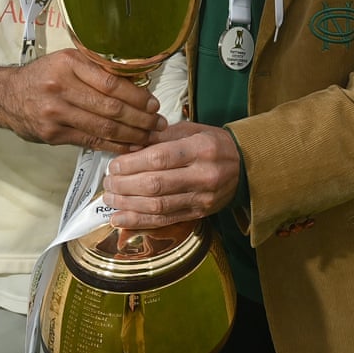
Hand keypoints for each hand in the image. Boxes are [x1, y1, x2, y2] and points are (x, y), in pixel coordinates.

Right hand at [0, 49, 164, 153]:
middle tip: (159, 124)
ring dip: (132, 135)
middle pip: (110, 108)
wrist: (5, 96)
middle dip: (141, 118)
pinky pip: (90, 142)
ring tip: (150, 137)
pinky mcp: (53, 134)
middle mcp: (61, 87)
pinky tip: (129, 147)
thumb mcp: (66, 61)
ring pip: (103, 128)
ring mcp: (56, 113)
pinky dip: (113, 146)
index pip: (111, 83)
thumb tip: (136, 85)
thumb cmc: (43, 76)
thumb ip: (94, 70)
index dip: (137, 96)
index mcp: (69, 64)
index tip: (154, 103)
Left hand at [102, 122, 240, 227]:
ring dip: (128, 205)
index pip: (160, 158)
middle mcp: (203, 175)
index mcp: (201, 148)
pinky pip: (165, 221)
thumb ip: (160, 137)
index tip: (113, 166)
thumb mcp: (191, 130)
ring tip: (110, 199)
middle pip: (156, 184)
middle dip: (125, 186)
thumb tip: (128, 147)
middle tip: (107, 182)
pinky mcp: (199, 214)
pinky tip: (120, 219)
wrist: (246, 166)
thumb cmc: (213, 144)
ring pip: (158, 206)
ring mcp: (202, 198)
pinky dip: (139, 222)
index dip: (131, 164)